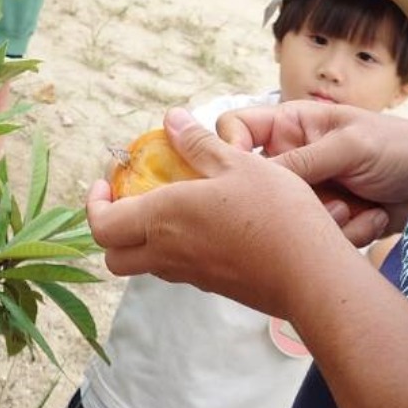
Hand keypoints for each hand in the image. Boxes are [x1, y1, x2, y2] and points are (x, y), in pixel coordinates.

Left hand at [85, 111, 354, 318]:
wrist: (312, 275)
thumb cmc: (276, 213)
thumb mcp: (237, 164)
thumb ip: (198, 144)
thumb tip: (171, 120)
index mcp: (163, 219)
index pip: (101, 226)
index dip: (94, 205)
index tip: (108, 182)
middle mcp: (168, 253)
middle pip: (114, 255)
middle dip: (112, 227)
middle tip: (132, 198)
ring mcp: (191, 276)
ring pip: (145, 265)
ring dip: (144, 239)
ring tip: (174, 206)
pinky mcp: (216, 288)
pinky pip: (178, 270)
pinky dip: (175, 250)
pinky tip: (209, 225)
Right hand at [215, 101, 407, 240]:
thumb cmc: (400, 147)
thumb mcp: (349, 145)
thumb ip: (299, 160)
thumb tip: (249, 175)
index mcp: (290, 126)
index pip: (235, 130)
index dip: (230, 149)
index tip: (243, 175)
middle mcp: (292, 159)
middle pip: (256, 183)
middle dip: (288, 197)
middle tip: (324, 199)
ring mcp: (308, 193)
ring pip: (283, 216)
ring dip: (322, 217)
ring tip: (355, 208)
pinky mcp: (326, 222)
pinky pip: (312, 236)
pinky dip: (343, 232)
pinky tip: (370, 219)